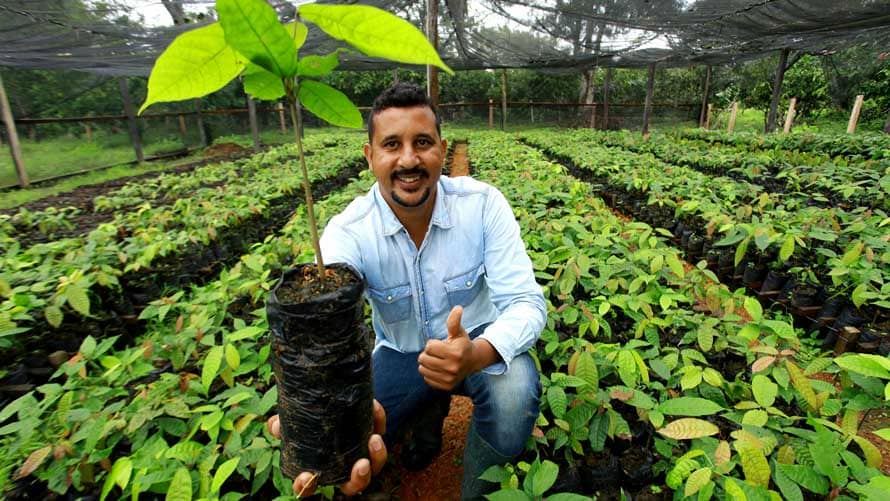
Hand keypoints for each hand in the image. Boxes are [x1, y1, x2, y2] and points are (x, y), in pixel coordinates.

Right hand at [266, 399, 387, 496]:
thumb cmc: (311, 419)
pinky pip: (380, 431)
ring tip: (374, 439)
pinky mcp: (374, 436)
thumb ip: (284, 424)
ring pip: (375, 466)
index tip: (305, 476)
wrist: (332, 400)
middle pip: (353, 485)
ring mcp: (362, 455)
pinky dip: (378, 420)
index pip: (310, 487)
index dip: (305, 486)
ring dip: (377, 456)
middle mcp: (344, 468)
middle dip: (358, 479)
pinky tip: (373, 406)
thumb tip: (274, 424)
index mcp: (321, 468)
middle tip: (361, 464)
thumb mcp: (296, 421)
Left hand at [418, 306, 496, 390]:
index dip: (432, 343)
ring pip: (422, 369)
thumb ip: (454, 321)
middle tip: (438, 353)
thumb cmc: (462, 344)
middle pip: (423, 358)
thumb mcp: (458, 332)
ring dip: (427, 363)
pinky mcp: (446, 386)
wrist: (473, 362)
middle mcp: (453, 367)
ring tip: (437, 360)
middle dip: (428, 353)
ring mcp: (449, 378)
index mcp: (455, 353)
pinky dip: (429, 373)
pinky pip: (426, 378)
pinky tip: (438, 369)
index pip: (429, 347)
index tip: (441, 344)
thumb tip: (458, 308)